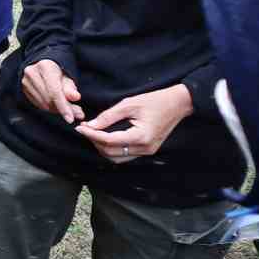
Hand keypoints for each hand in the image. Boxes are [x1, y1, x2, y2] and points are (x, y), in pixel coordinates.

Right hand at [21, 58, 83, 123]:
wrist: (42, 64)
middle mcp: (32, 72)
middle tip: (76, 113)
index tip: (70, 118)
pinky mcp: (22, 88)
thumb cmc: (58, 70)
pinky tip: (56, 105)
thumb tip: (76, 97)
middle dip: (62, 109)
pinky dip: (49, 108)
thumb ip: (71, 88)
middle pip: (49, 99)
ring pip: (43, 104)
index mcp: (45, 66)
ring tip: (67, 108)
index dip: (63, 107)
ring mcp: (25, 81)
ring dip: (56, 109)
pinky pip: (38, 104)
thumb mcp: (67, 76)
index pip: (54, 91)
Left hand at [75, 84, 192, 162]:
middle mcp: (144, 148)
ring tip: (93, 133)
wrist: (179, 104)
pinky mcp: (148, 150)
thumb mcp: (129, 104)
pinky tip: (106, 137)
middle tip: (85, 129)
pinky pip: (125, 155)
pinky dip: (113, 149)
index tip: (80, 127)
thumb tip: (90, 125)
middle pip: (110, 153)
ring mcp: (147, 152)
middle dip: (94, 142)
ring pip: (117, 158)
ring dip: (102, 148)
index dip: (91, 134)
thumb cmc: (155, 100)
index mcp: (141, 137)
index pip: (108, 141)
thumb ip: (108, 116)